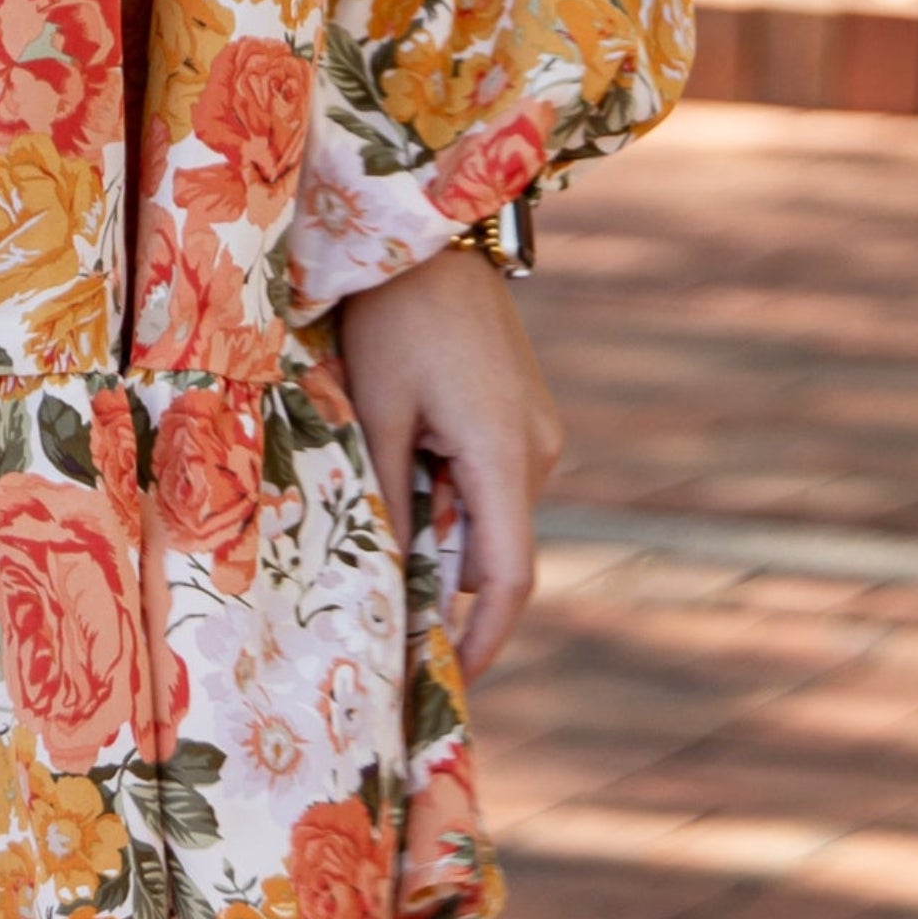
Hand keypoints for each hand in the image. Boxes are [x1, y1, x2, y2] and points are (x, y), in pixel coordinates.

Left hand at [336, 241, 564, 679]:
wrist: (427, 239)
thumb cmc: (395, 319)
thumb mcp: (378, 412)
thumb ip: (391, 500)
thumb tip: (393, 579)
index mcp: (506, 455)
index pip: (509, 576)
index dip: (483, 636)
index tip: (451, 679)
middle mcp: (539, 451)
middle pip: (495, 548)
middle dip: (444, 580)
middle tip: (382, 601)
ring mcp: (538, 432)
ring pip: (489, 514)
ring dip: (440, 524)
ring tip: (380, 482)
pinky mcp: (523, 416)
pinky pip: (490, 479)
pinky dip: (450, 492)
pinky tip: (404, 454)